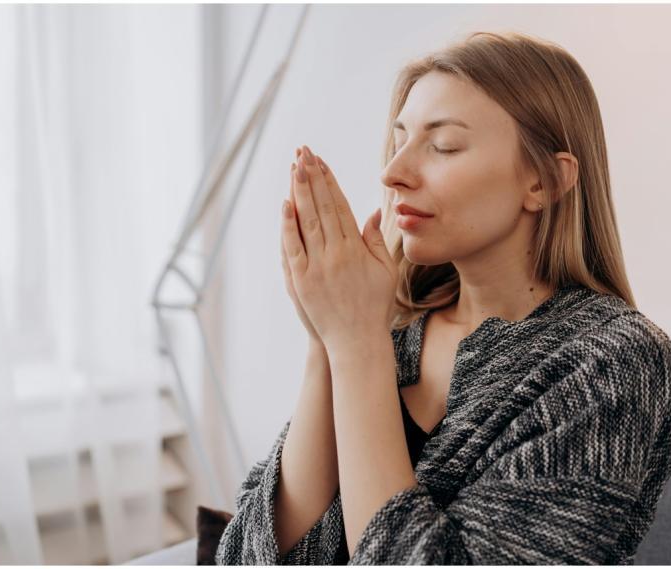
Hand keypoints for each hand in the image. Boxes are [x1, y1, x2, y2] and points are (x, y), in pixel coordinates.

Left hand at [281, 145, 396, 348]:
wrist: (357, 341)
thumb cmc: (375, 307)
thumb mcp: (385, 271)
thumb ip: (376, 240)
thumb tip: (372, 212)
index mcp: (357, 248)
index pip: (340, 206)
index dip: (330, 182)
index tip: (322, 162)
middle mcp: (337, 253)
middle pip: (322, 207)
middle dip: (313, 177)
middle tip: (304, 152)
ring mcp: (317, 266)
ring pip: (307, 221)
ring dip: (300, 192)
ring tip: (294, 167)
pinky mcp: (301, 281)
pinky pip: (293, 247)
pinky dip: (288, 225)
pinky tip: (285, 204)